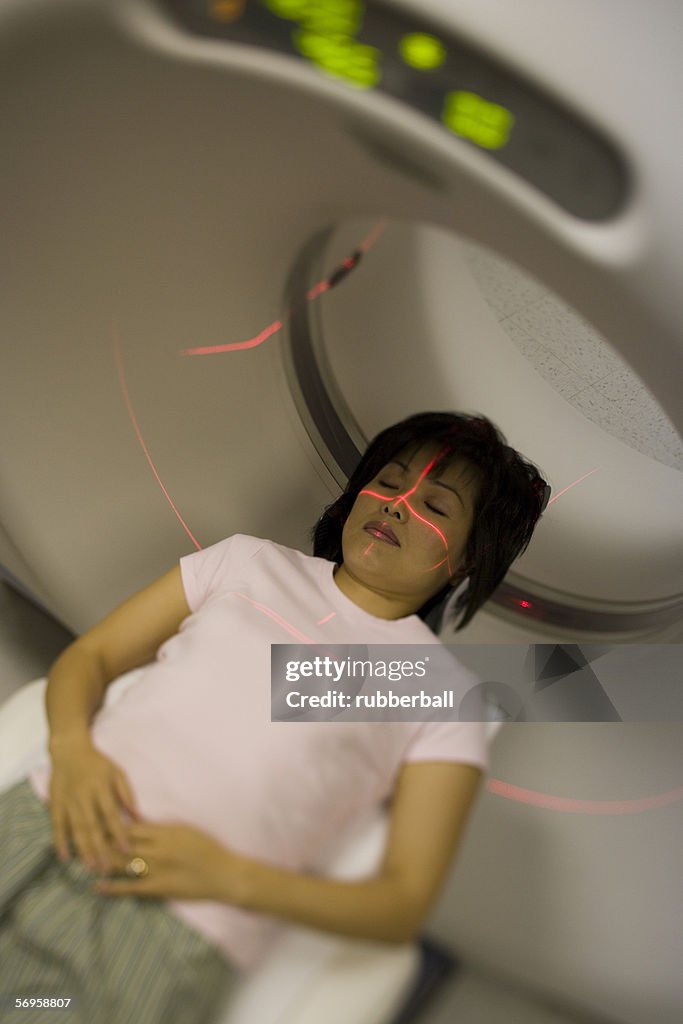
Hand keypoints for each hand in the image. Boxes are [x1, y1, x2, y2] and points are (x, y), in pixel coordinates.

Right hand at [49, 739, 139, 870]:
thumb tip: (140, 817)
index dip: (119, 833)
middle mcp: (84, 796)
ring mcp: (68, 801)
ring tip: (91, 866)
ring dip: (83, 849)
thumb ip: (127, 795)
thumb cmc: (97, 763)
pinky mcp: (55, 803)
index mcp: (101, 788)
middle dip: (100, 848)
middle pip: (93, 826)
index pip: (112, 815)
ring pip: (75, 828)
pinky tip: (64, 857)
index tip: (127, 850)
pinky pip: (57, 825)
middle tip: (108, 868)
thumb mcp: (117, 773)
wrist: (69, 750)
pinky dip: (60, 841)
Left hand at [92, 822, 247, 902]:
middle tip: (78, 841)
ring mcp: (157, 869)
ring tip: (81, 861)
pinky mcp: (158, 888)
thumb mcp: (185, 829)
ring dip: (101, 862)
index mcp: (164, 831)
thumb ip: (160, 827)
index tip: (92, 823)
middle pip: (121, 844)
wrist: (223, 873)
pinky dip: (112, 887)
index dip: (108, 826)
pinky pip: (131, 888)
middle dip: (99, 842)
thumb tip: (137, 822)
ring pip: (122, 864)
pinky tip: (97, 886)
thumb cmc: (207, 848)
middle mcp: (157, 849)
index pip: (129, 827)